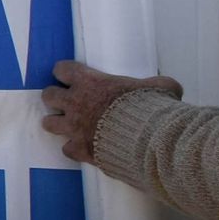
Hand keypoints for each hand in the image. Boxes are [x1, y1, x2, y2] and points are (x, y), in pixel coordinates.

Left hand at [41, 60, 182, 162]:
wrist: (148, 142)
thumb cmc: (152, 109)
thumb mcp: (160, 88)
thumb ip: (159, 85)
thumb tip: (170, 87)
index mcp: (90, 82)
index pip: (62, 69)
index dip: (64, 73)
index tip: (70, 77)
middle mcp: (75, 103)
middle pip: (48, 95)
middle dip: (55, 99)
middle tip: (68, 103)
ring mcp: (74, 127)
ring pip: (49, 123)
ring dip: (57, 123)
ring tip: (68, 127)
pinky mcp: (79, 149)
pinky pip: (66, 149)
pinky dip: (73, 149)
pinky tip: (84, 149)